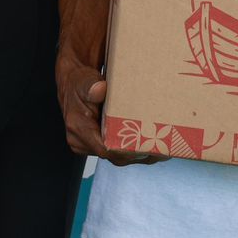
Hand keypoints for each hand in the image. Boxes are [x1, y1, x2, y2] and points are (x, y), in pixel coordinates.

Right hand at [54, 46, 157, 164]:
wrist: (73, 84)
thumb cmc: (79, 82)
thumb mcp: (84, 80)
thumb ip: (91, 86)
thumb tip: (99, 89)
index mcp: (78, 129)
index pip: (105, 149)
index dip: (127, 151)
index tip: (147, 146)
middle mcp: (82, 142)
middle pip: (115, 156)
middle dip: (139, 153)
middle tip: (163, 148)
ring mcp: (90, 146)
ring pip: (119, 157)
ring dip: (140, 154)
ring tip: (164, 149)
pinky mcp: (98, 145)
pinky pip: (118, 152)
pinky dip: (135, 149)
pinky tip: (153, 145)